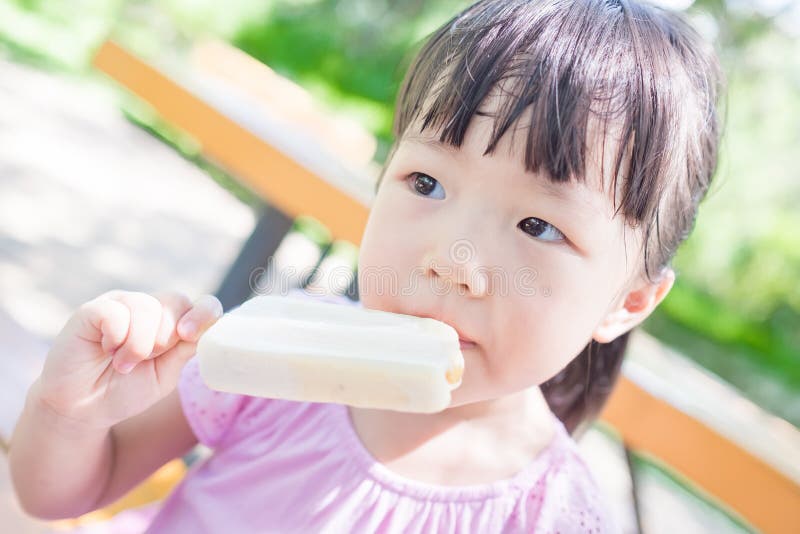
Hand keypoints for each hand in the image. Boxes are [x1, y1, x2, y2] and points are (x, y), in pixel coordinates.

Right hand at [35, 290, 222, 429]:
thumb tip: (207, 328)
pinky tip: (106, 350)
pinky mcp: (92, 310)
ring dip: (139, 345)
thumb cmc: (125, 390)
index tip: (189, 335)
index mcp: (171, 322)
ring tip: (122, 363)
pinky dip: (117, 338)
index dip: (204, 314)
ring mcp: (120, 304)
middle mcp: (148, 307)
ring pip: (147, 308)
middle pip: (177, 302)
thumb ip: (185, 350)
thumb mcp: (165, 375)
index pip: (201, 304)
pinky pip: (116, 312)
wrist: (82, 409)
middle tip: (143, 360)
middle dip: (165, 340)